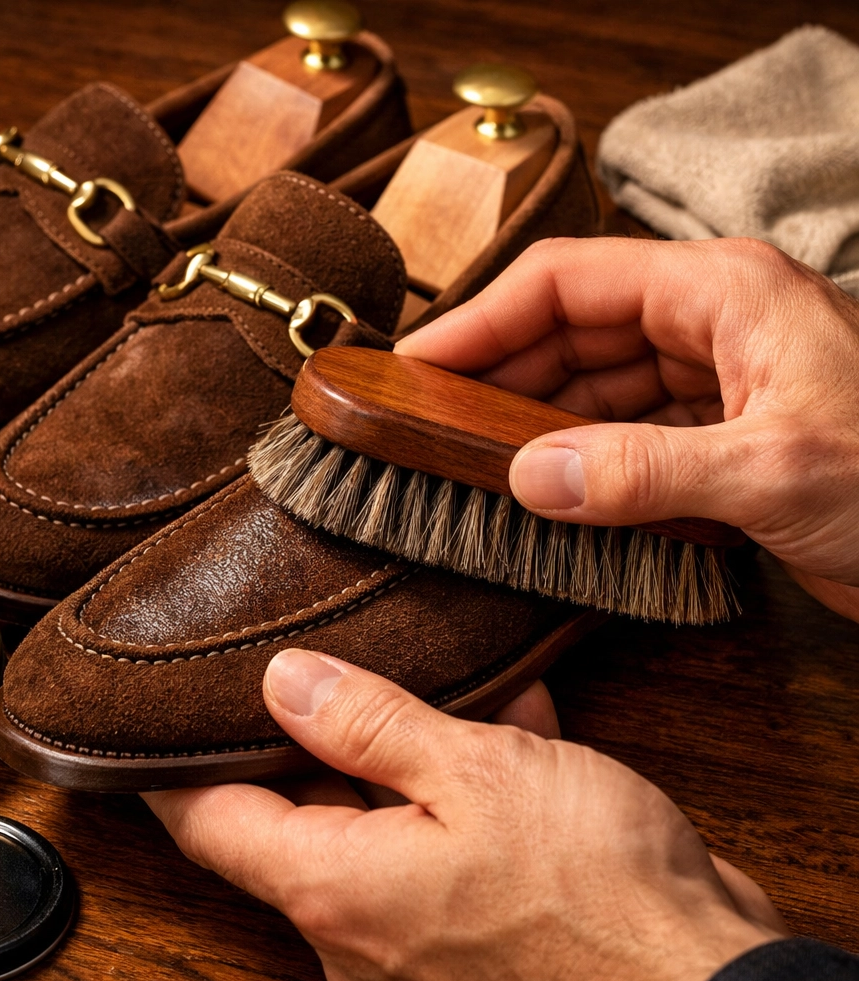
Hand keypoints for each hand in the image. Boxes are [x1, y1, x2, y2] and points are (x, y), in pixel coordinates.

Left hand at [146, 648, 786, 980]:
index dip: (172, 768)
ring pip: (377, 823)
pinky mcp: (473, 935)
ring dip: (402, 754)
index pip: (210, 821)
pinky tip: (509, 722)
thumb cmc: (591, 888)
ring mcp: (416, 939)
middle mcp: (359, 927)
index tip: (150, 722)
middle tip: (314, 666)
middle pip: (294, 818)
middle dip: (310, 740)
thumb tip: (283, 685)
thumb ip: (368, 726)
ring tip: (423, 681)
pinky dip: (460, 787)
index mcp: (334, 887)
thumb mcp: (473, 772)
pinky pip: (440, 845)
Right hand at [395, 237, 858, 621]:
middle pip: (569, 331)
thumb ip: (641, 471)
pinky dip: (576, 460)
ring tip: (465, 459)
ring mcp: (711, 382)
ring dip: (531, 422)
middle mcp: (708, 324)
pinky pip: (621, 435)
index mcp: (720, 291)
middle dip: (496, 374)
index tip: (417, 362)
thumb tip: (527, 479)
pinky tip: (540, 489)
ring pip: (590, 387)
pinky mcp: (716, 438)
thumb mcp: (772, 471)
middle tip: (425, 419)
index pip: (568, 282)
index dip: (482, 319)